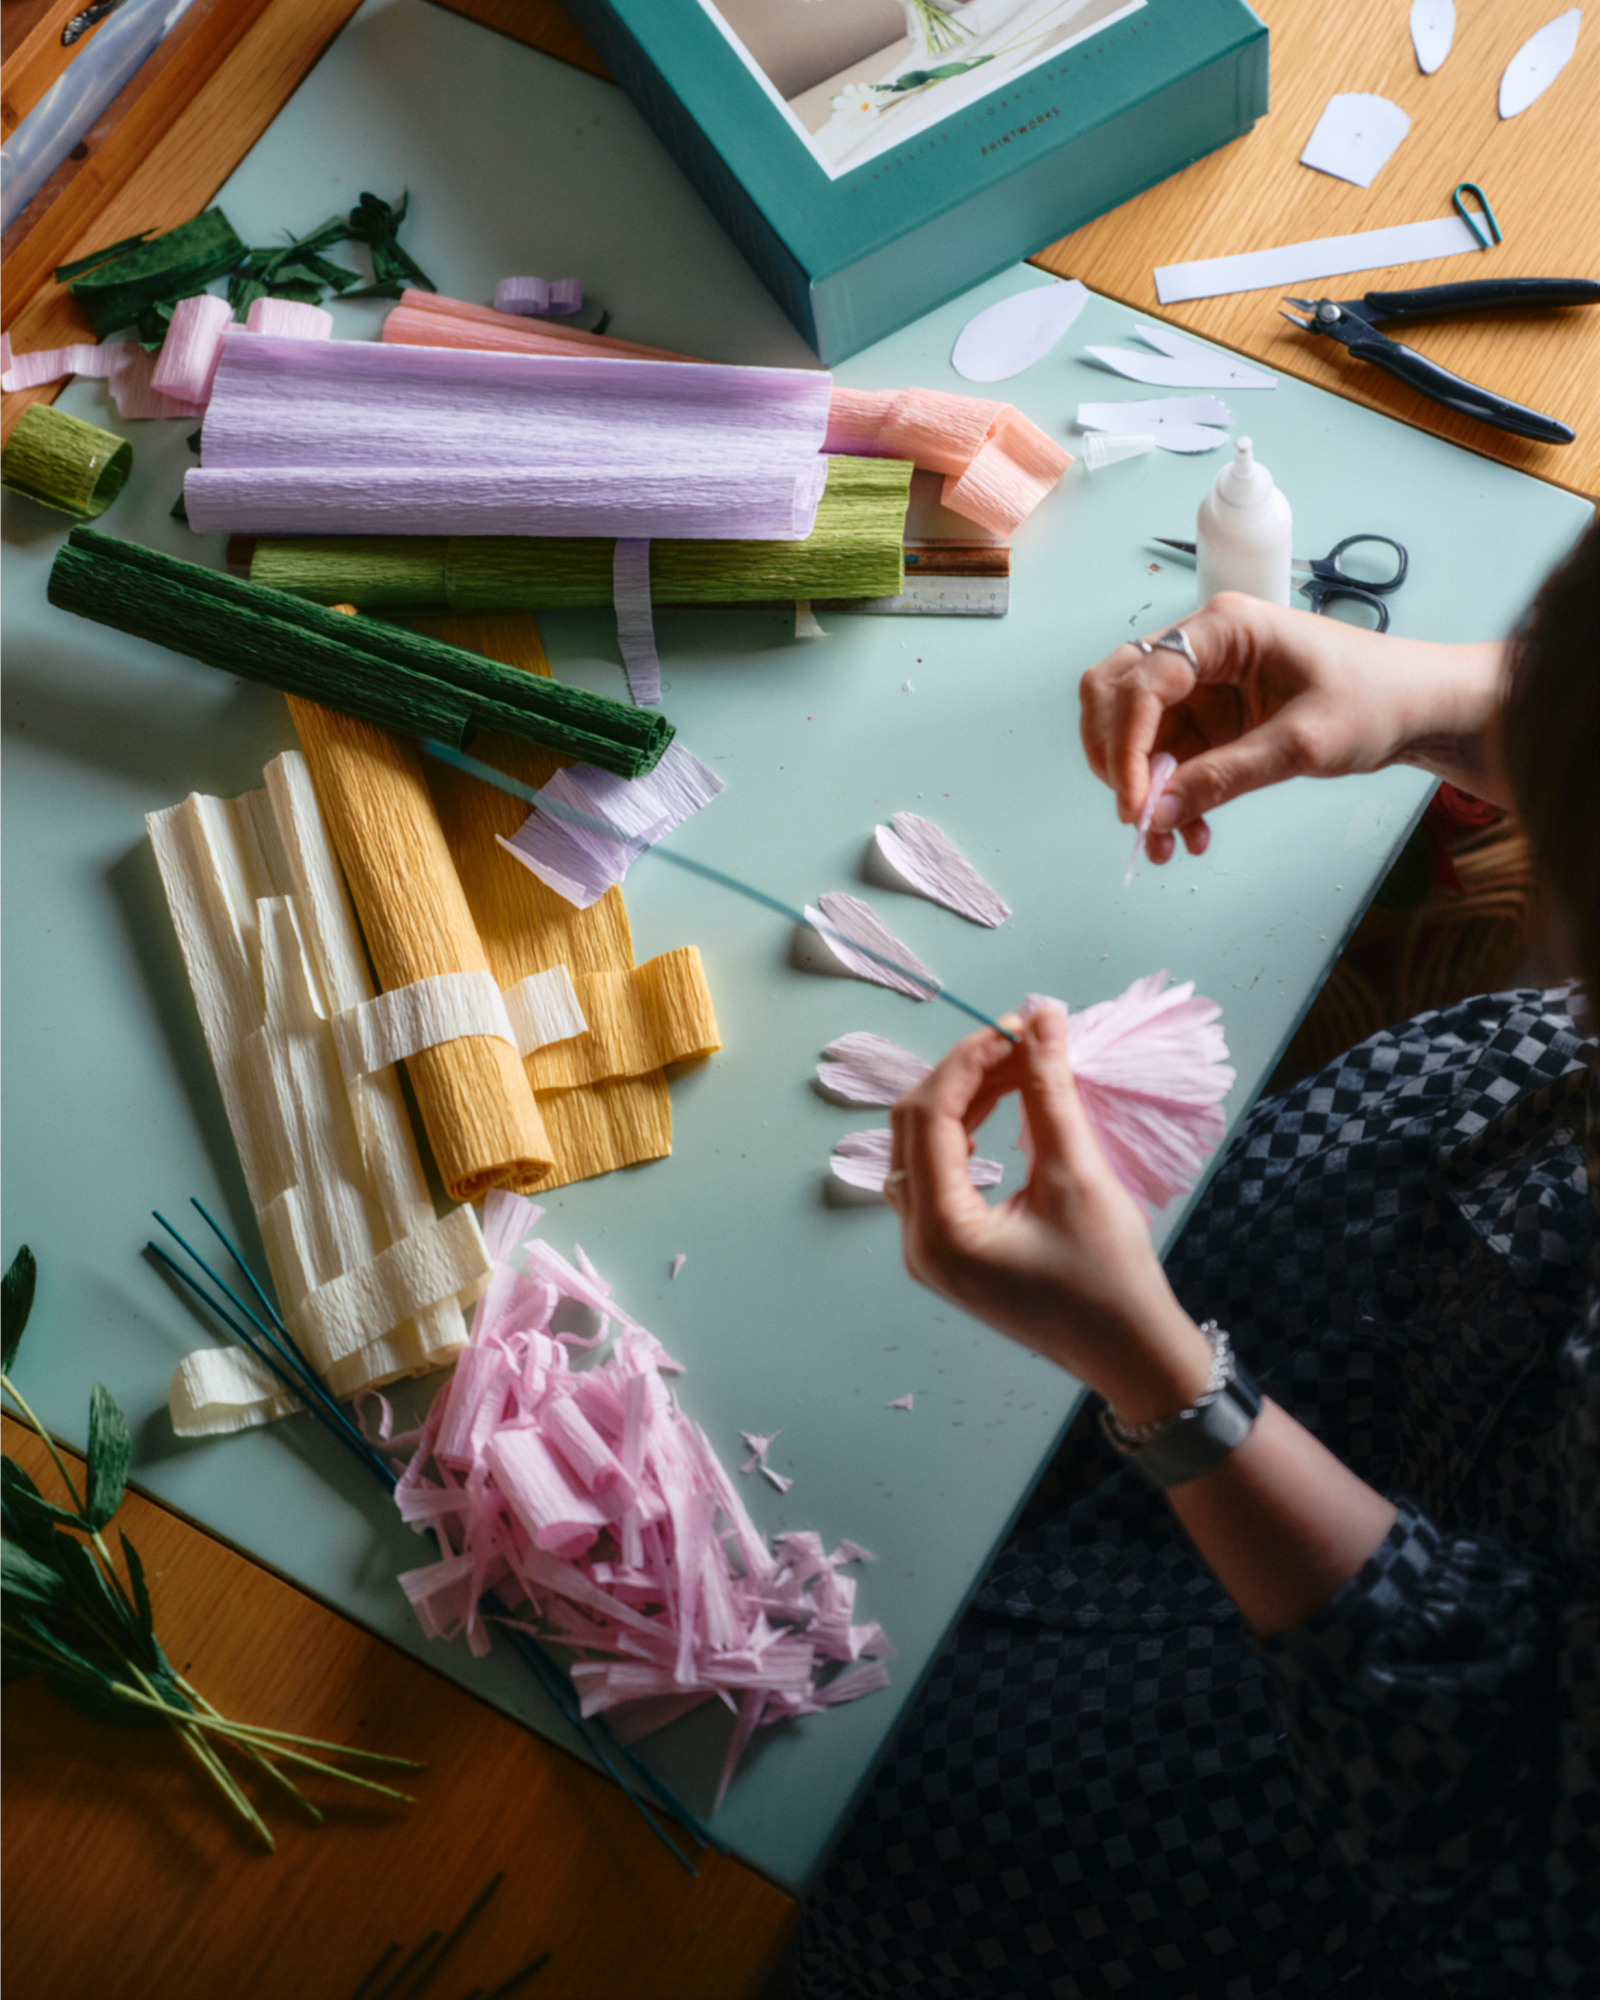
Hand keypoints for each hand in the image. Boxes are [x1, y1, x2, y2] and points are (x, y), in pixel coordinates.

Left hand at [888, 1007, 1213, 1425]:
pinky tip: (999, 1113)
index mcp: (941, 1231)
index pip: (929, 1116)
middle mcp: (918, 1243)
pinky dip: (963, 1134)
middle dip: (964, 1075)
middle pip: (914, 1128)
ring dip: (963, 1101)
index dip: (969, 1059)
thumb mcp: (1079, 1175)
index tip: (1016, 1026)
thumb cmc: (1110, 1277)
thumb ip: (1050, 1092)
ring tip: (1019, 1068)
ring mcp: (928, 1250)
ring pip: (921, 1148)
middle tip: (1020, 1041)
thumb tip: (1042, 1020)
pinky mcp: (948, 1251)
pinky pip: (936, 1174)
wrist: (1129, 1354)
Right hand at [1080, 593, 1509, 865]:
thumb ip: (1225, 777)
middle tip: (1136, 815)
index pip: (1141, 680)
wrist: (1419, 708)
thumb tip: (1157, 813)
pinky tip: (1191, 830)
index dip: (1124, 743)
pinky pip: (1167, 758)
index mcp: (1223, 629)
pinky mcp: (1212, 718)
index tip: (1133, 802)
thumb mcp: (1303, 743)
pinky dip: (1168, 797)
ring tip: (1166, 840)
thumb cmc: (1376, 699)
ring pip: (1136, 733)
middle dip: (1116, 759)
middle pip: (1116, 694)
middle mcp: (1202, 650)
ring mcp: (1203, 684)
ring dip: (1141, 788)